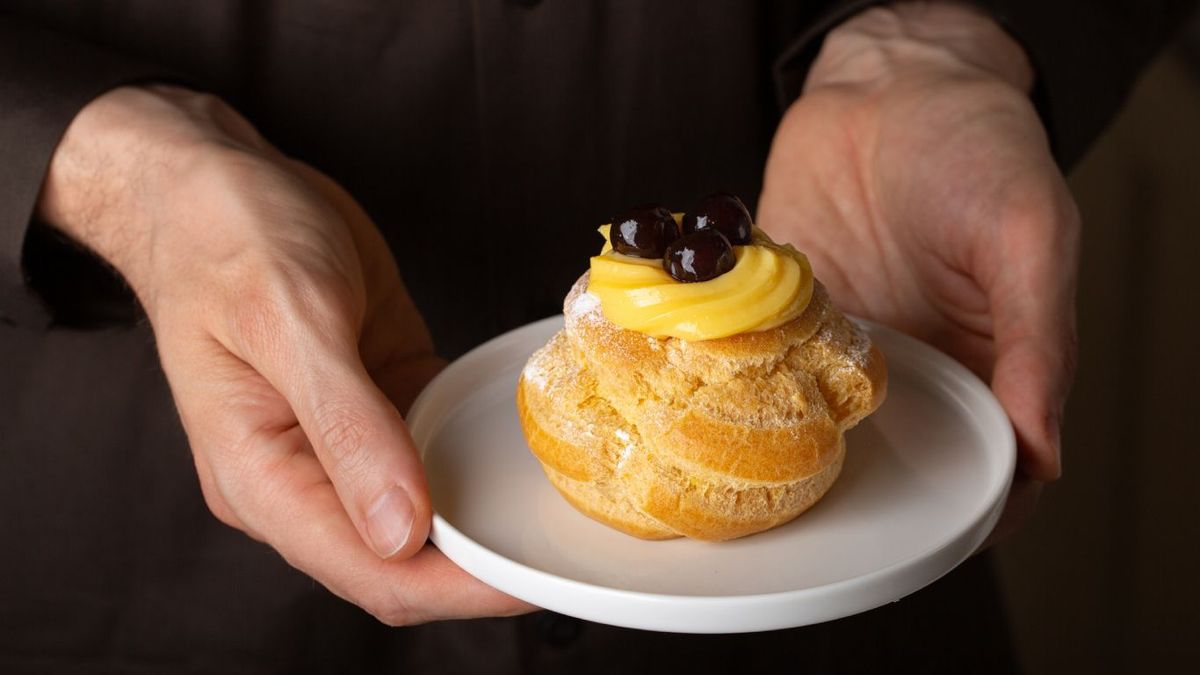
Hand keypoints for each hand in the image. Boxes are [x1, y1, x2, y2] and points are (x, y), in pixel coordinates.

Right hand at [38, 85, 534, 622]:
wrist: (214, 185)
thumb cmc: (225, 238)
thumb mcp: (290, 318)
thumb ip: (346, 427)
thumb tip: (401, 531)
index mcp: (261, 478)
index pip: (370, 571)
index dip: (456, 587)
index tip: (531, 579)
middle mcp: (301, 477)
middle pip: (403, 561)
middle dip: (482, 568)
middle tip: (568, 552)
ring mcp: (343, 445)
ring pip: (426, 515)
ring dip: (489, 520)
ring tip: (568, 518)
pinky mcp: (379, 404)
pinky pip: (436, 451)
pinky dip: (479, 461)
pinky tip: (531, 457)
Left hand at [757, 2, 1078, 545]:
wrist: (888, 85)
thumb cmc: (977, 147)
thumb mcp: (1027, 233)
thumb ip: (1039, 338)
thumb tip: (1045, 450)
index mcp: (989, 361)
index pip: (989, 463)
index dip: (968, 509)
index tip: (926, 542)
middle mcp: (916, 365)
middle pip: (897, 458)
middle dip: (863, 495)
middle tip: (819, 524)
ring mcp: (845, 346)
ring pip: (819, 426)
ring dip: (789, 452)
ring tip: (755, 481)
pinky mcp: (786, 316)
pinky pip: (760, 367)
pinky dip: (739, 388)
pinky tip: (712, 410)